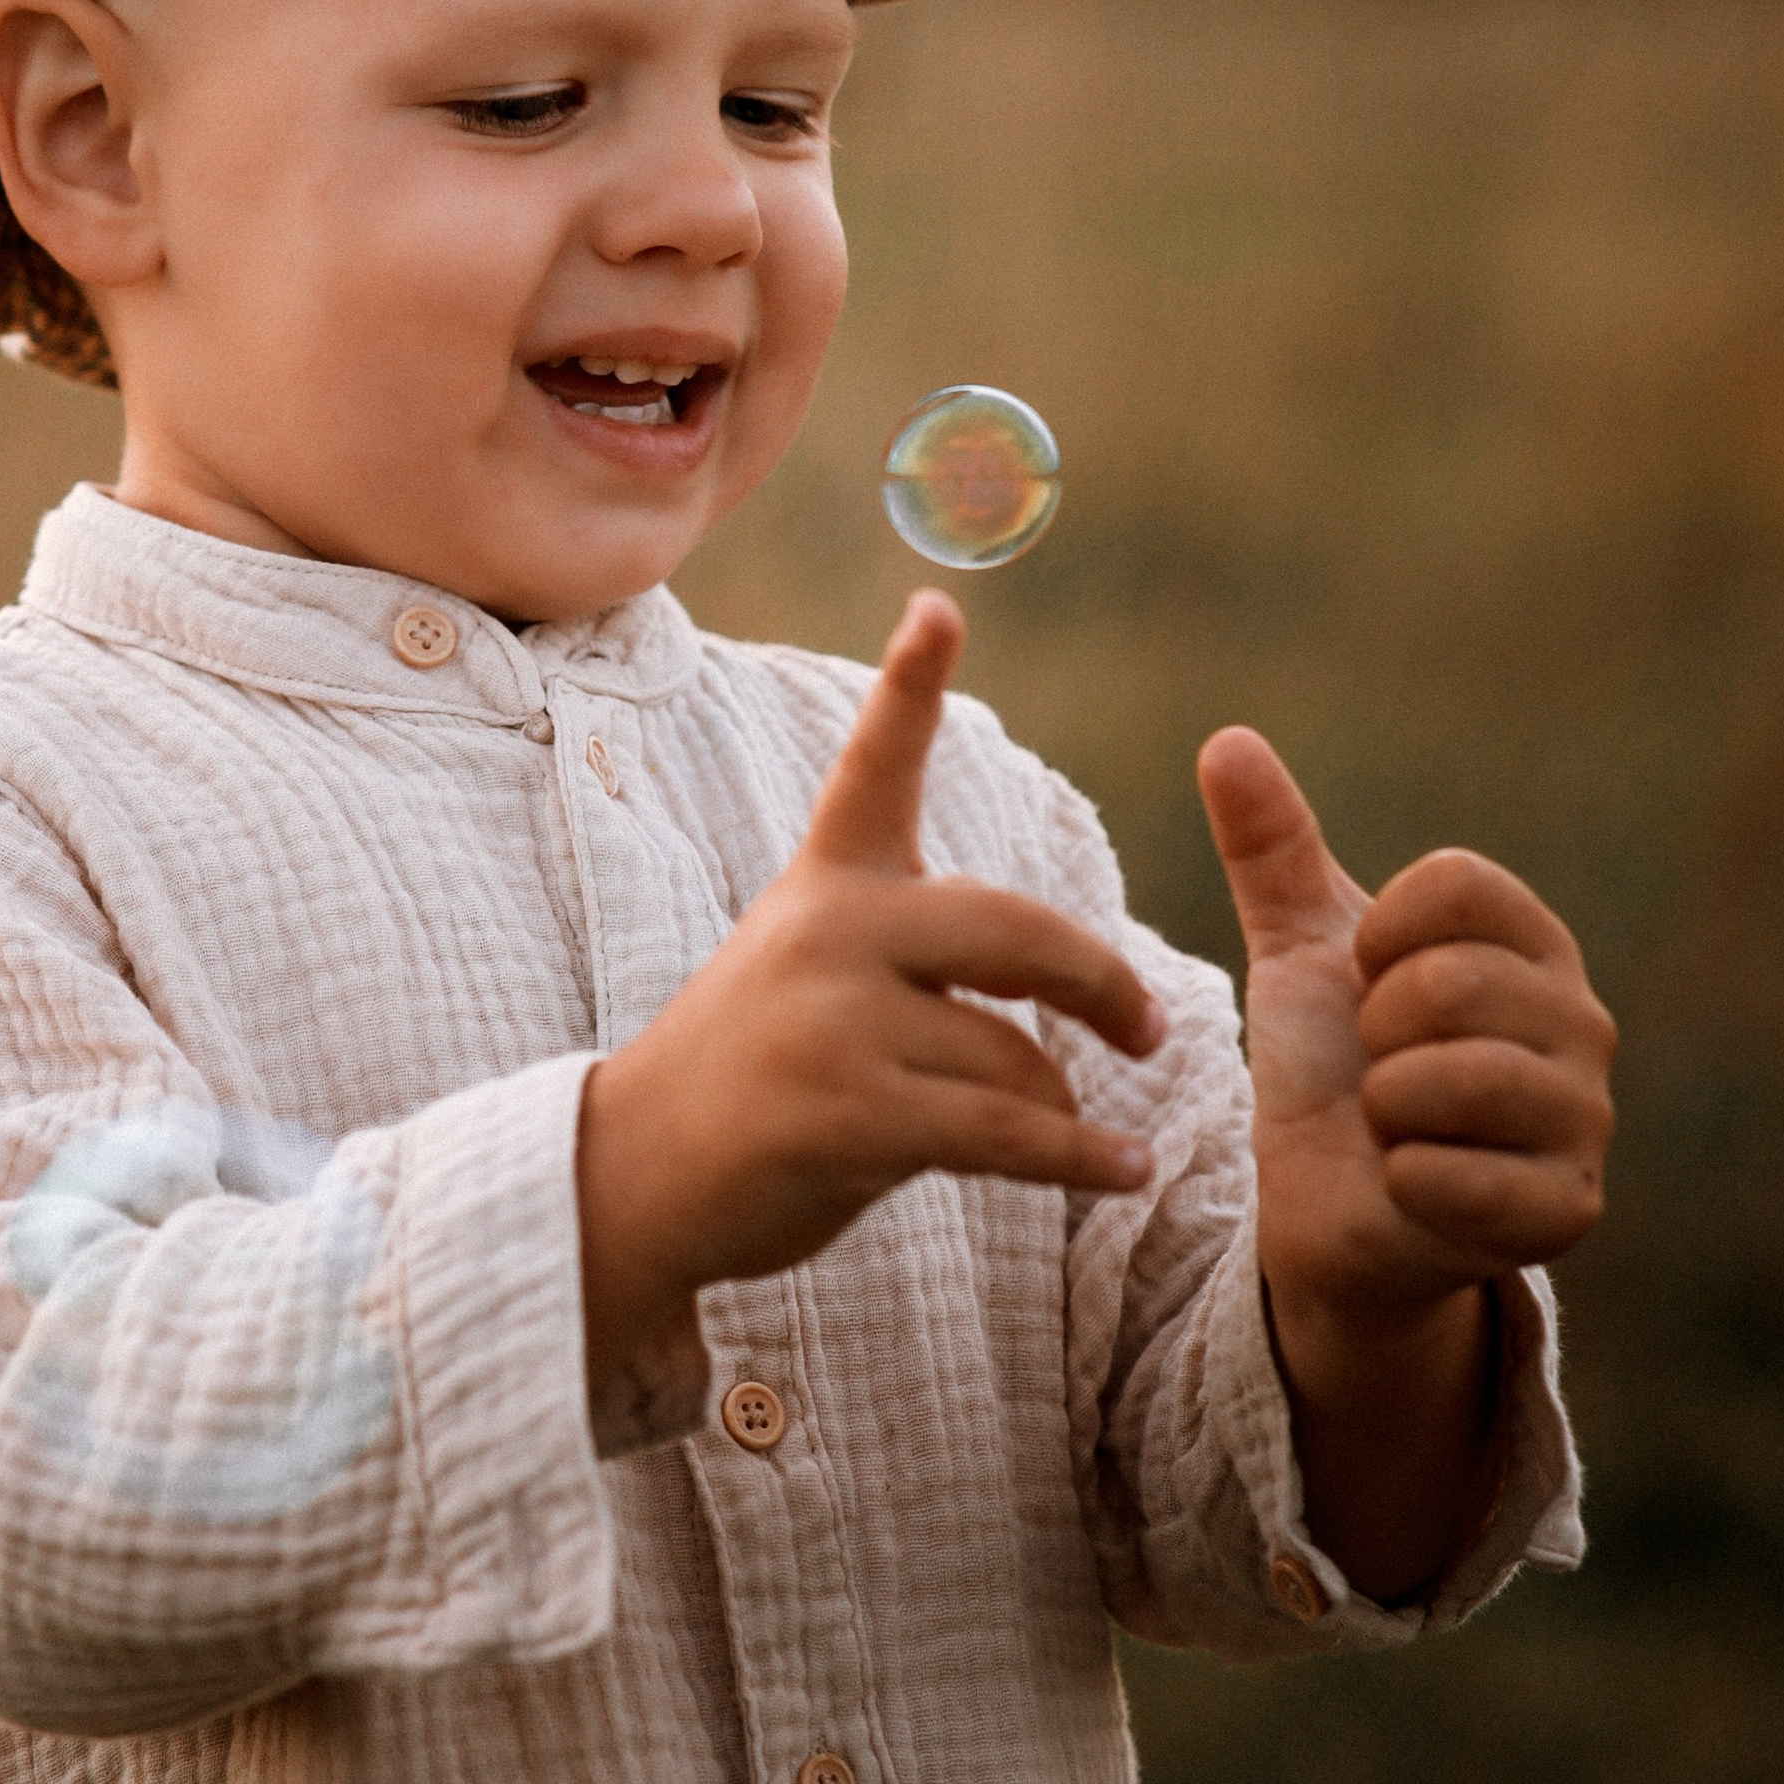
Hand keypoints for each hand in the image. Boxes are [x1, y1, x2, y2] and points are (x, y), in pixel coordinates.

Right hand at [577, 590, 1167, 1407]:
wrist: (635, 1177)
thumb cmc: (753, 1073)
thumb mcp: (813, 970)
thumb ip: (916, 952)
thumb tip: (1065, 1009)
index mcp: (826, 883)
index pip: (876, 767)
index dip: (908, 682)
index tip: (938, 606)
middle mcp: (830, 932)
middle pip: (1017, 930)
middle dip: (1100, 981)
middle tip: (1148, 1024)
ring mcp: (835, 1021)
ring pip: (1015, 1056)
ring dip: (1061, 1109)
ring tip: (1080, 1138)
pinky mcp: (848, 1114)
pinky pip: (1006, 1134)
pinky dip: (1081, 1158)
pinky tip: (1126, 1168)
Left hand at [1199, 728, 1615, 1328]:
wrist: (1326, 1204)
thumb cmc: (1331, 1065)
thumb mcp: (1297, 947)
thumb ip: (1269, 846)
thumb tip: (1225, 738)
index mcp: (1532, 943)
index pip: (1458, 883)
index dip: (1377, 936)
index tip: (1369, 980)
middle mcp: (1583, 1023)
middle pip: (1449, 982)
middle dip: (1374, 1033)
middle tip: (1379, 1068)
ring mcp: (1584, 1121)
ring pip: (1452, 1079)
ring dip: (1384, 1107)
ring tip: (1395, 1123)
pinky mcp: (1564, 1214)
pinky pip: (1453, 1178)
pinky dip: (1401, 1180)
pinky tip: (1411, 1186)